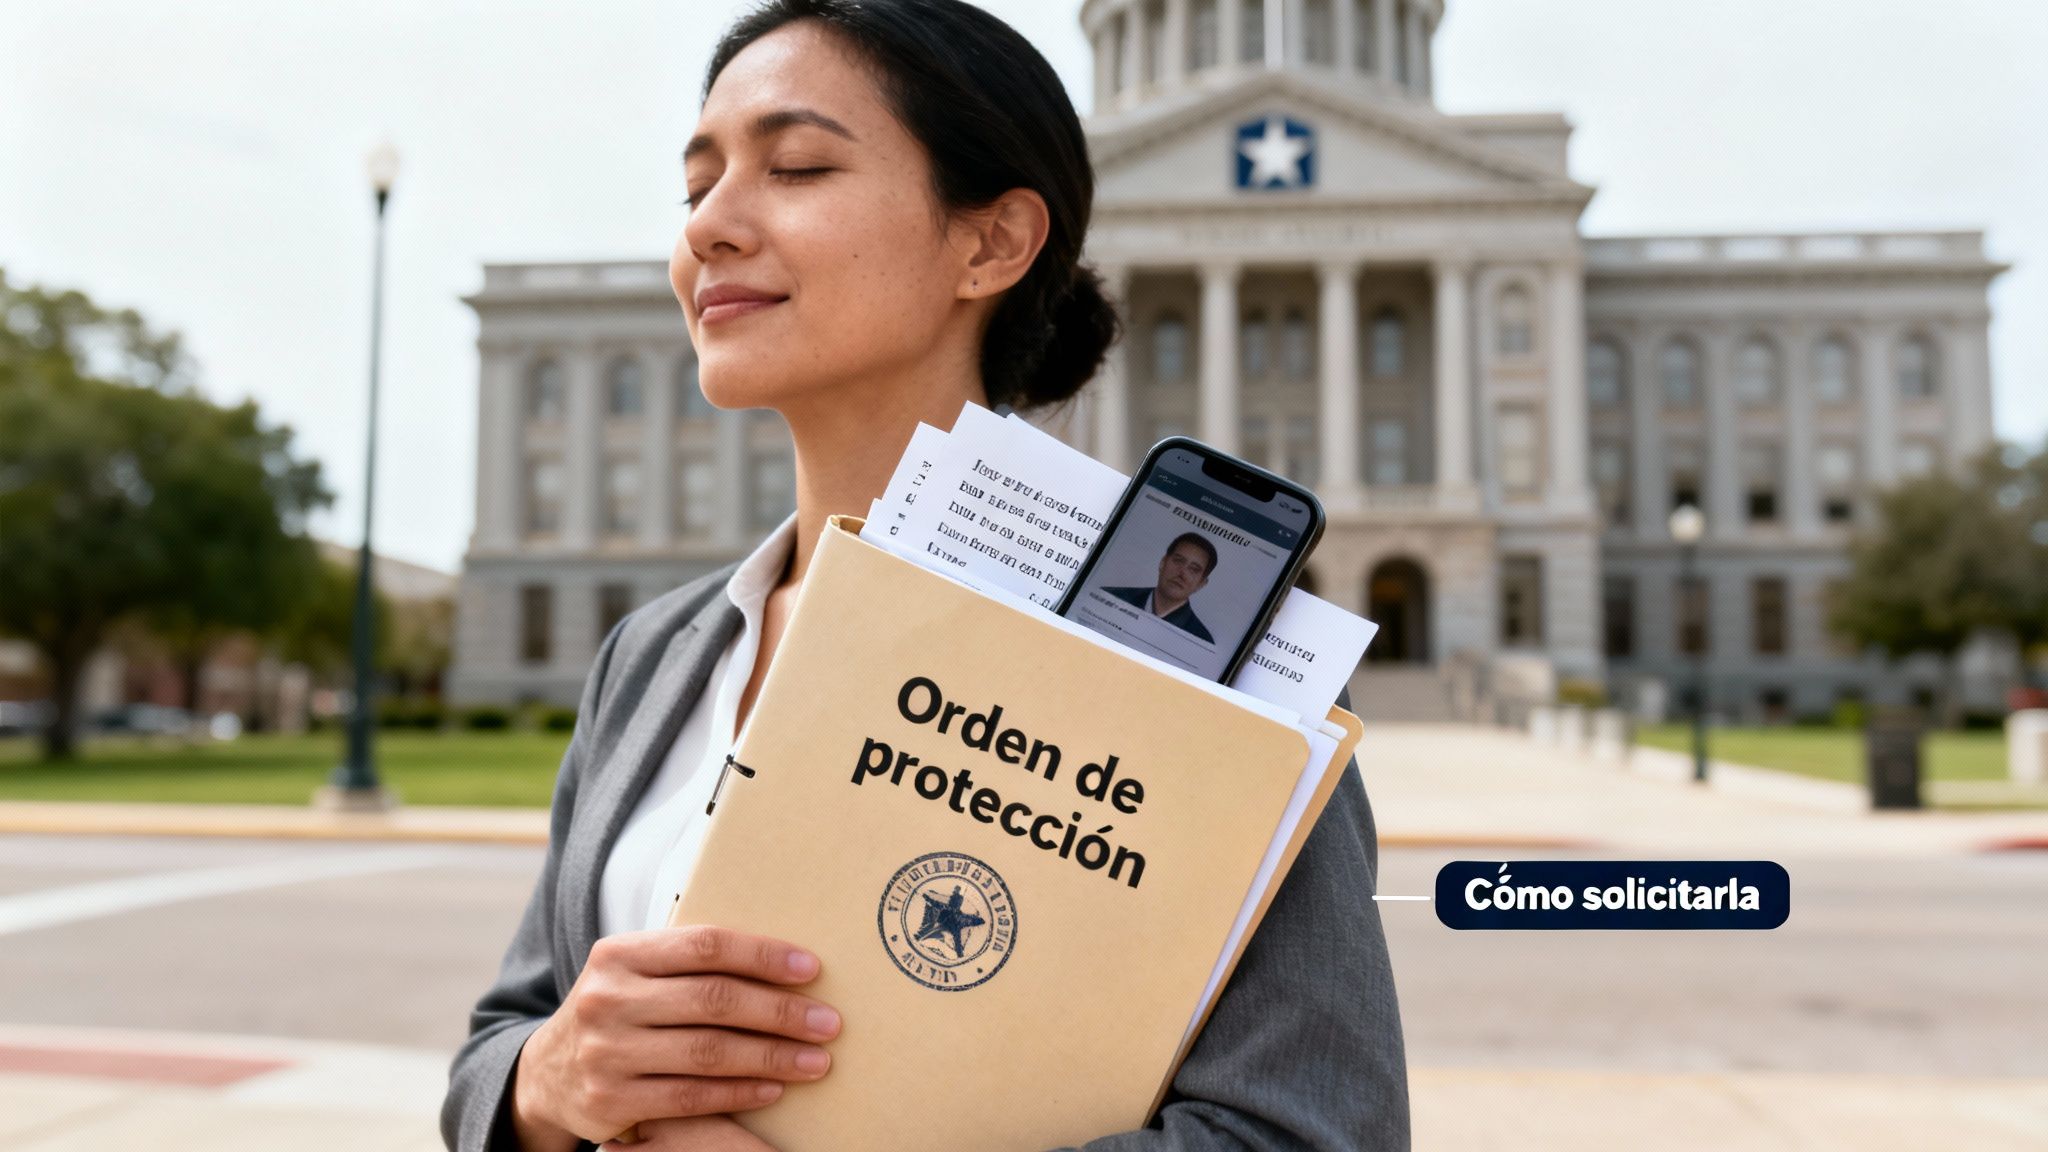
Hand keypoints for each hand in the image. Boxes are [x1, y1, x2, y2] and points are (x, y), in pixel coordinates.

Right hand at [510, 925, 839, 1148]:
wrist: (548, 1072)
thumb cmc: (619, 1010)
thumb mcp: (636, 973)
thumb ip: (688, 963)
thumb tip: (783, 961)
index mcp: (619, 954)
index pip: (704, 946)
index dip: (762, 955)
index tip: (811, 968)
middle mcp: (607, 999)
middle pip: (713, 1000)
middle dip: (780, 1012)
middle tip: (828, 1022)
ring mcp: (606, 1052)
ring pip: (707, 1052)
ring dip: (771, 1057)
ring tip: (816, 1060)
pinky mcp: (610, 1100)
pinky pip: (690, 1096)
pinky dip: (739, 1093)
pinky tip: (773, 1089)